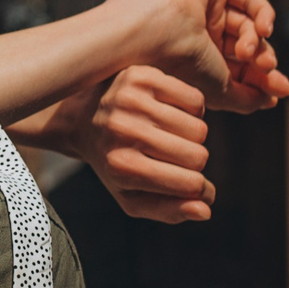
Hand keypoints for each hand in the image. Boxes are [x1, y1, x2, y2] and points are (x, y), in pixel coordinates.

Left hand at [34, 67, 218, 222]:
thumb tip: (205, 211)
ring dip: (192, 135)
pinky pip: (195, 99)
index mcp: (122, 167)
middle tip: (173, 157)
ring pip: (200, 128)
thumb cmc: (115, 164)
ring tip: (169, 135)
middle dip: (194, 161)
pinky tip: (170, 113)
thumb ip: (169, 211)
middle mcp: (124, 131)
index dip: (199, 189)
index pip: (190, 184)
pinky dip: (191, 110)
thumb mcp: (133, 197)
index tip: (193, 185)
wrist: (83, 119)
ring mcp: (132, 100)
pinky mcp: (141, 76)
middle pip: (198, 155)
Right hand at [133, 0, 288, 114]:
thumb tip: (271, 100)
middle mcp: (204, 34)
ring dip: (259, 42)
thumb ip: (247, 99)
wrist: (159, 36)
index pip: (240, 69)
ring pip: (250, 26)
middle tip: (268, 70)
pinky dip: (265, 14)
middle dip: (264, 61)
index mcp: (199, 59)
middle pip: (248, 47)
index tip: (280, 92)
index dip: (262, 80)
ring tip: (252, 54)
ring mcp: (209, 9)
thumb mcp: (221, 91)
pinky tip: (264, 28)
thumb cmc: (181, 65)